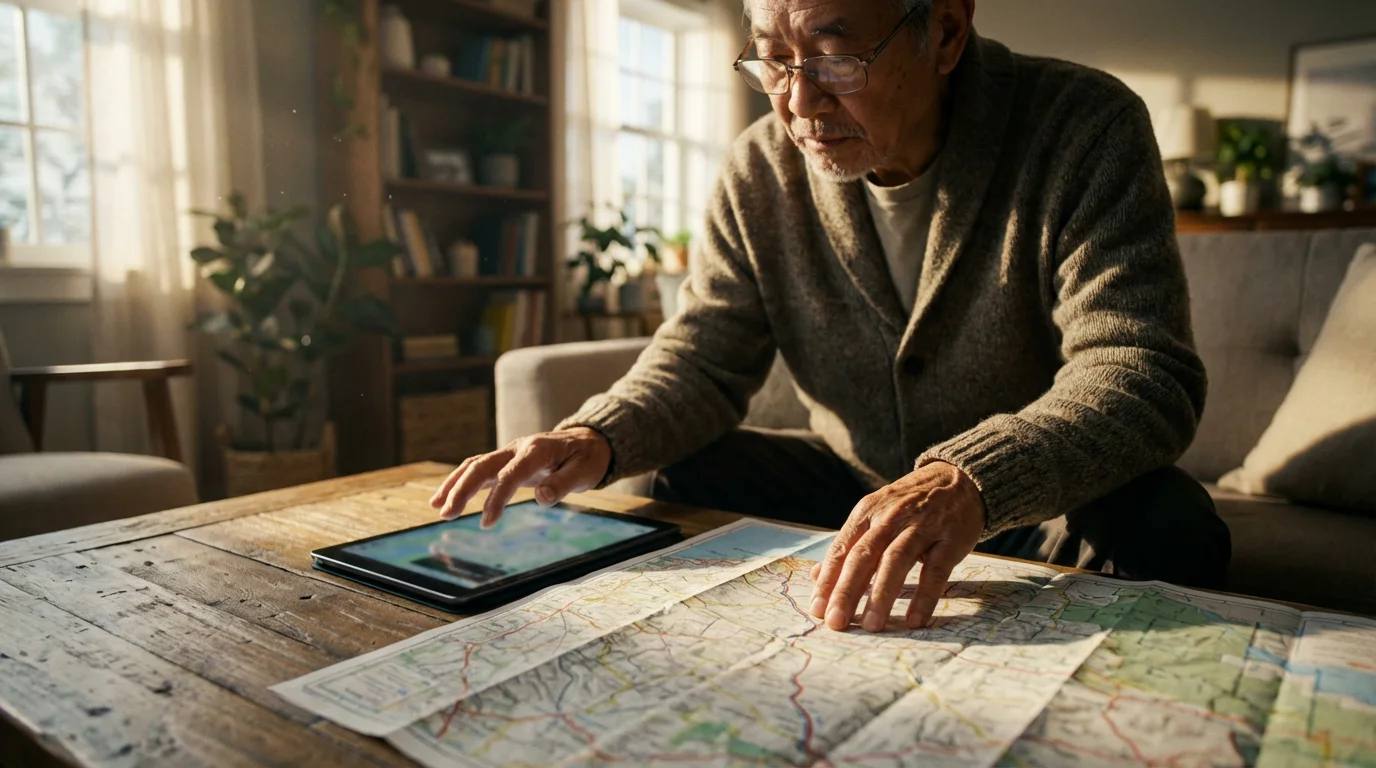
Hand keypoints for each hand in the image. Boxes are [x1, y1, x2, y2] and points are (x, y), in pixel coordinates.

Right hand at [429, 427, 611, 527]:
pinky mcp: (507, 461)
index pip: (510, 474)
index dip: (497, 498)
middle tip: (446, 514)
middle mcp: (518, 448)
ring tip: (437, 507)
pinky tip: (444, 499)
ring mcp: (510, 453)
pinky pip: (479, 469)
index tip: (487, 523)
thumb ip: (563, 484)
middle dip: (461, 489)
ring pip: (475, 465)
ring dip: (454, 484)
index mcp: (537, 450)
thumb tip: (541, 497)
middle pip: (482, 465)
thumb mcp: (585, 472)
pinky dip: (461, 482)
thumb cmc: (587, 458)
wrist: (588, 441)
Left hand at [808, 461, 985, 631]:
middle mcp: (891, 517)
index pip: (842, 548)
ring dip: (881, 594)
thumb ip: (849, 545)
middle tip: (836, 622)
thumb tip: (816, 576)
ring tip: (870, 625)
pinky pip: (935, 571)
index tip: (817, 609)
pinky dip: (924, 596)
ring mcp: (922, 527)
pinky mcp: (950, 539)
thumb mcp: (875, 515)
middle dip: (847, 590)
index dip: (828, 579)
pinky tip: (914, 620)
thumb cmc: (909, 505)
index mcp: (867, 511)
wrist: (958, 480)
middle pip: (864, 556)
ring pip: (896, 561)